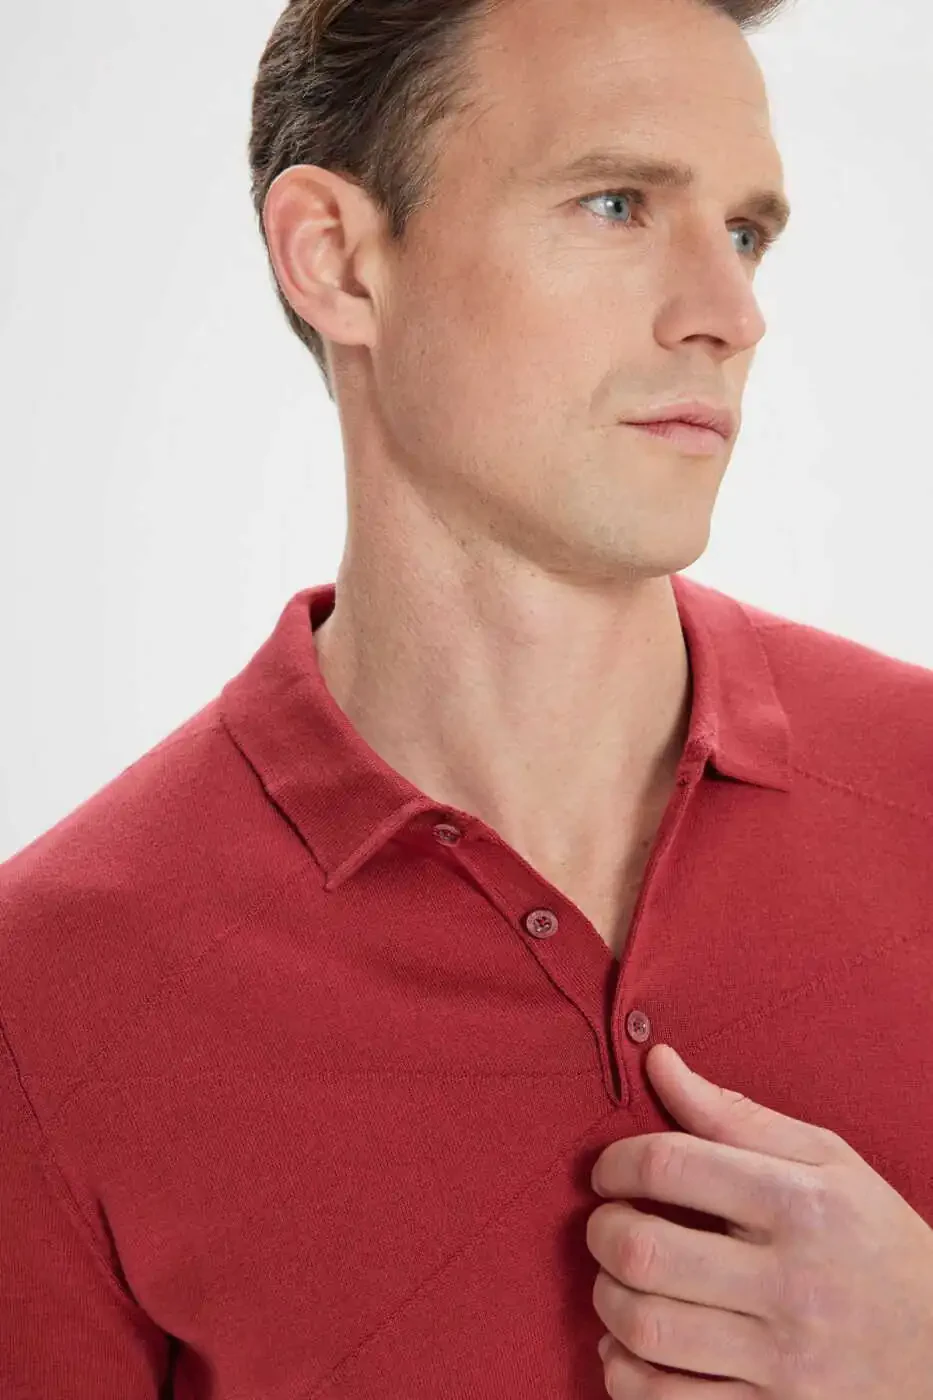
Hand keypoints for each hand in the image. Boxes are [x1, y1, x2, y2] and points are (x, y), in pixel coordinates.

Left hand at [587, 1043, 932, 1396]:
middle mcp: (791, 1282)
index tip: (610, 1172)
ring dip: (608, 1299)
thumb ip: (734, 1114)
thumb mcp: (827, 1162)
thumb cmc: (876, 1240)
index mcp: (800, 1203)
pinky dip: (624, 1371)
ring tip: (619, 1281)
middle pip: (647, 1249)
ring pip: (647, 1328)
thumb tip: (658, 1061)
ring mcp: (783, 1358)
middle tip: (608, 1224)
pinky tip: (629, 1345)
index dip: (617, 1162)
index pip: (672, 1165)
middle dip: (602, 1231)